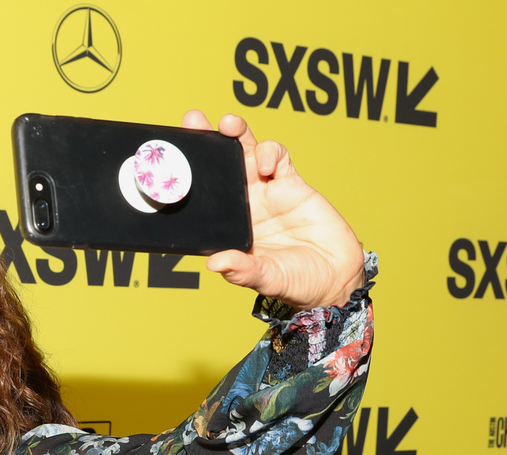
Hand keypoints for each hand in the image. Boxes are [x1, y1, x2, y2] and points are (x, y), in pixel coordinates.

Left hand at [183, 110, 365, 308]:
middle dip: (207, 141)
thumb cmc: (296, 282)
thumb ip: (243, 270)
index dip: (190, 178)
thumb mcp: (266, 278)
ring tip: (228, 125)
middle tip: (192, 120)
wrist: (334, 277)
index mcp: (230, 227)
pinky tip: (266, 163)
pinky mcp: (292, 183)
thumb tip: (215, 263)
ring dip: (237, 135)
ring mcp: (267, 191)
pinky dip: (270, 152)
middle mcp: (245, 205)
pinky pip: (278, 157)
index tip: (171, 161)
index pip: (204, 197)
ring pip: (247, 153)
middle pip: (221, 166)